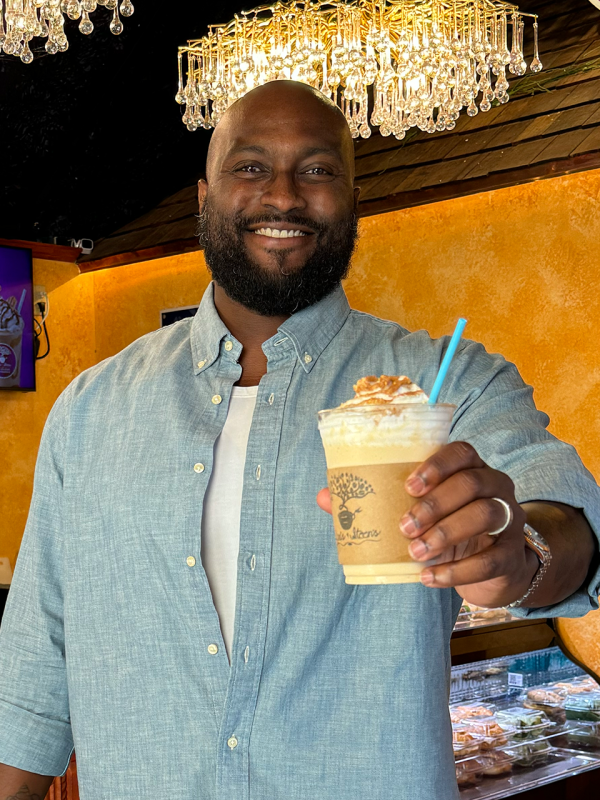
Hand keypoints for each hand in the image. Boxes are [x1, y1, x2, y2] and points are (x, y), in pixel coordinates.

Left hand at [317, 442, 538, 607]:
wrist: (494, 566)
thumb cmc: (447, 526)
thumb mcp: (419, 511)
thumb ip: (376, 500)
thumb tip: (325, 496)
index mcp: (470, 467)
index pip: (461, 451)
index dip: (436, 465)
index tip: (408, 486)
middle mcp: (495, 485)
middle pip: (472, 484)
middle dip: (435, 505)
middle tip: (404, 527)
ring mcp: (509, 518)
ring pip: (485, 516)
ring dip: (446, 535)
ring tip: (416, 553)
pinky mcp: (512, 554)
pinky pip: (490, 559)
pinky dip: (457, 571)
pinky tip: (430, 578)